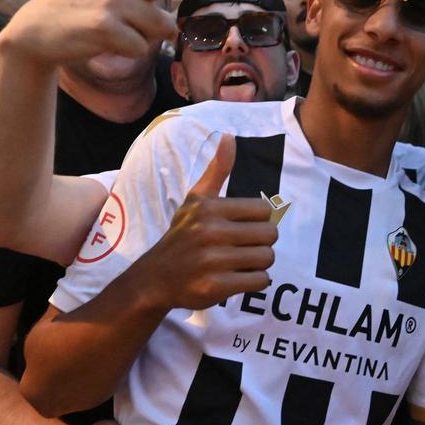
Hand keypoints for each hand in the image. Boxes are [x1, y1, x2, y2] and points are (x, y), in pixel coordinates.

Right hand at [0, 0, 248, 68]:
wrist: (37, 30)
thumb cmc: (82, 10)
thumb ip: (148, 0)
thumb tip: (176, 26)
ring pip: (161, 29)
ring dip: (145, 37)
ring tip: (115, 30)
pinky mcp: (106, 25)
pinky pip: (140, 48)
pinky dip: (127, 51)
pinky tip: (103, 41)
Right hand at [135, 134, 276, 311]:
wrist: (155, 278)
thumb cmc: (183, 234)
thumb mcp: (196, 200)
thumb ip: (217, 170)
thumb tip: (229, 136)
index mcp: (209, 208)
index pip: (264, 211)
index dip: (258, 221)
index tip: (241, 228)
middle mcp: (210, 233)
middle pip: (269, 236)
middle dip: (261, 244)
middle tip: (242, 248)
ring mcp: (212, 262)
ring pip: (267, 259)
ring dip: (258, 263)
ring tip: (239, 263)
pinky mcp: (215, 288)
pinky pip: (259, 281)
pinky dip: (254, 281)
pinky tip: (236, 278)